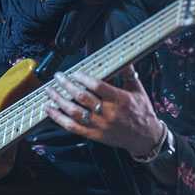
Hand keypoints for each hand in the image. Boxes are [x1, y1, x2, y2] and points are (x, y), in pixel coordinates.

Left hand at [44, 65, 164, 155]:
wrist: (145, 137)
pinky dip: (58, 118)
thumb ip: (127, 72)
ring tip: (49, 91)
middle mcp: (109, 113)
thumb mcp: (137, 89)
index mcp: (121, 100)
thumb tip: (122, 57)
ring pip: (74, 113)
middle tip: (58, 77)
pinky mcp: (94, 135)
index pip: (98, 87)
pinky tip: (50, 110)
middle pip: (83, 98)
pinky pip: (73, 127)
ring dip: (59, 100)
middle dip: (67, 85)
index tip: (75, 72)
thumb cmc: (141, 111)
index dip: (84, 78)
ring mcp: (100, 125)